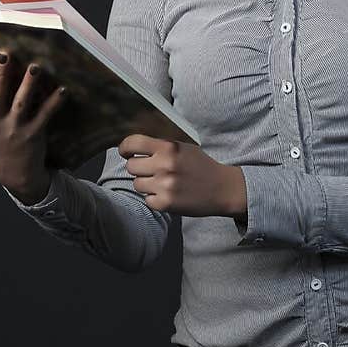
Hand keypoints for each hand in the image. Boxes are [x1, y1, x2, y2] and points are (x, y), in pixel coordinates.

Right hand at [0, 51, 68, 202]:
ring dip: (29, 84)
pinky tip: (63, 90)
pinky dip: (54, 103)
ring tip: (36, 66)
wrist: (14, 174)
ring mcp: (15, 127)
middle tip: (5, 53)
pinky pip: (45, 116)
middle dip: (0, 74)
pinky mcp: (34, 133)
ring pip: (22, 102)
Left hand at [118, 135, 245, 218]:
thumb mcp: (183, 148)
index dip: (125, 148)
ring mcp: (165, 185)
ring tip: (163, 184)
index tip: (125, 153)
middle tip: (151, 171)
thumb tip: (133, 148)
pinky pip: (147, 200)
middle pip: (131, 166)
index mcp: (169, 147)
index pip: (134, 143)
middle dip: (138, 169)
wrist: (222, 188)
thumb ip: (160, 147)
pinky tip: (168, 195)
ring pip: (137, 184)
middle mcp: (165, 165)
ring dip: (147, 185)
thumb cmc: (201, 166)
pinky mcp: (166, 203)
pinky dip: (155, 199)